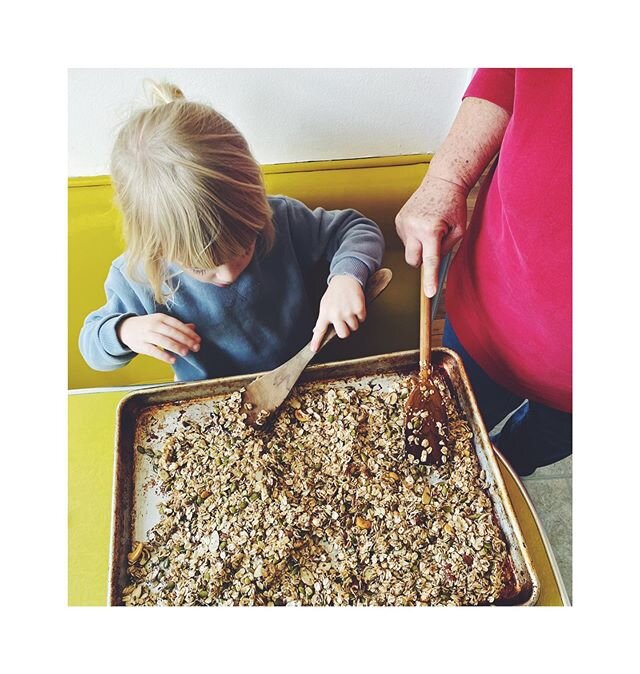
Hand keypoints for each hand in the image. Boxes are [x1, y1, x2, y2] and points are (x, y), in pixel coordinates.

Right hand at [117, 314, 200, 364]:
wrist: (125, 328)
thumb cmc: (148, 326)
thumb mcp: (161, 322)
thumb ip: (177, 325)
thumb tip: (193, 327)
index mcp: (161, 318)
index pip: (177, 325)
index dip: (189, 332)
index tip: (198, 340)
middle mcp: (154, 325)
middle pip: (172, 332)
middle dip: (185, 340)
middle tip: (196, 347)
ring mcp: (146, 335)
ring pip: (163, 341)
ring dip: (176, 346)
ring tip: (186, 353)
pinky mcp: (141, 345)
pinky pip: (153, 351)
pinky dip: (163, 355)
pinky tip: (173, 360)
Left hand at [310, 275, 365, 351]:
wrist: (346, 278)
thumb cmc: (335, 292)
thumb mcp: (325, 304)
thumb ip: (322, 319)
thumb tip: (317, 331)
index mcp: (325, 312)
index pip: (319, 330)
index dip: (317, 341)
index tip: (314, 350)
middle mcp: (336, 313)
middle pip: (344, 334)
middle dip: (346, 330)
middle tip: (345, 321)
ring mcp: (348, 311)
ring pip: (354, 327)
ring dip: (354, 321)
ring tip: (349, 310)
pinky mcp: (359, 308)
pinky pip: (362, 319)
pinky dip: (360, 314)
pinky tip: (355, 306)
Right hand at [395, 175, 466, 296]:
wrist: (442, 180)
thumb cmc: (454, 205)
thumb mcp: (459, 230)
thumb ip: (446, 249)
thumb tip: (433, 264)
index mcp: (431, 230)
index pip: (430, 261)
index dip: (430, 279)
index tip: (429, 294)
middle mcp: (413, 227)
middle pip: (413, 261)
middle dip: (422, 260)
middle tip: (435, 246)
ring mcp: (403, 223)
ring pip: (409, 250)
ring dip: (419, 245)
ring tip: (430, 227)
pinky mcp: (398, 220)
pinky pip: (405, 239)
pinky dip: (414, 237)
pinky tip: (422, 223)